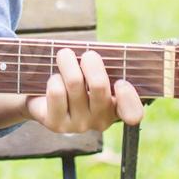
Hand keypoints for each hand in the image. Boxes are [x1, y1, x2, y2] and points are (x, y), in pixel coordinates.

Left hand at [24, 47, 143, 132]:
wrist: (45, 98)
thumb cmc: (77, 79)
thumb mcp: (93, 73)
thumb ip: (102, 66)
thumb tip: (94, 54)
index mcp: (117, 108)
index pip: (133, 113)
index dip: (128, 97)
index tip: (120, 82)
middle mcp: (100, 121)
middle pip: (99, 86)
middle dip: (91, 61)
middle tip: (87, 54)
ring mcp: (79, 124)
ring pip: (74, 83)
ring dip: (68, 62)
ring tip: (65, 55)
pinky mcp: (57, 124)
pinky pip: (57, 92)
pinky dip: (54, 78)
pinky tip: (54, 80)